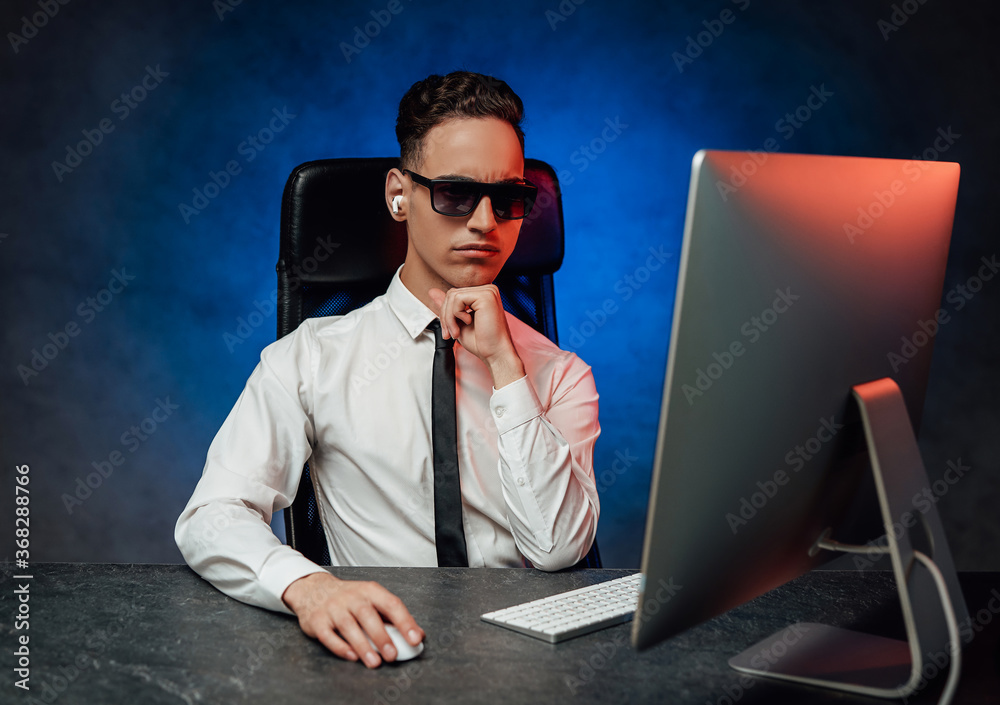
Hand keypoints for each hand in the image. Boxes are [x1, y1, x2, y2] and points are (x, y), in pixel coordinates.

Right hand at [282, 572, 423, 667]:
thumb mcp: (372, 599)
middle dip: (382, 636)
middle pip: (368, 615)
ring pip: (348, 627)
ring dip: (363, 646)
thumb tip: (417, 634)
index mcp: (370, 590)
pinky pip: (328, 635)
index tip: (414, 638)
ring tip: (375, 662)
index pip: (391, 604)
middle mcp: (351, 597)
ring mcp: (333, 608)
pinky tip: (352, 656)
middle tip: (392, 655)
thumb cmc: (349, 599)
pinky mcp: (317, 621)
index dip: (405, 622)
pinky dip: (340, 647)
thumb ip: (393, 617)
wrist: (313, 589)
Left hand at [429, 285, 524, 387]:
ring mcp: (488, 291)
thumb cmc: (482, 342)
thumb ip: (447, 307)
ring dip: (449, 318)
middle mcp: (487, 290)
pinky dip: (455, 315)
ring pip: (453, 296)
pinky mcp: (486, 296)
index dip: (446, 313)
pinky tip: (467, 324)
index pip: (454, 295)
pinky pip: (458, 299)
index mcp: (482, 295)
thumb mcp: (458, 322)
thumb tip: (432, 292)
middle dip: (445, 316)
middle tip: (450, 334)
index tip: (448, 331)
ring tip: (456, 333)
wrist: (496, 354)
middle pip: (452, 294)